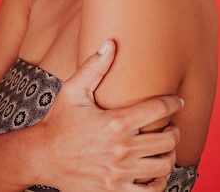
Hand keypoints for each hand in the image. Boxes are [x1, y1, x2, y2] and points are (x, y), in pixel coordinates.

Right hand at [37, 40, 181, 190]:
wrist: (42, 157)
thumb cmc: (59, 121)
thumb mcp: (73, 90)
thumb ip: (94, 67)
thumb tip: (110, 43)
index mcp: (115, 122)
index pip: (158, 109)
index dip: (173, 103)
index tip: (177, 101)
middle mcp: (120, 149)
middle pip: (167, 139)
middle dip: (175, 130)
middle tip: (172, 125)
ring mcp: (118, 173)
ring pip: (163, 166)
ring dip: (169, 155)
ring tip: (165, 147)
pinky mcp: (114, 191)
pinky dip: (159, 182)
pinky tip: (155, 171)